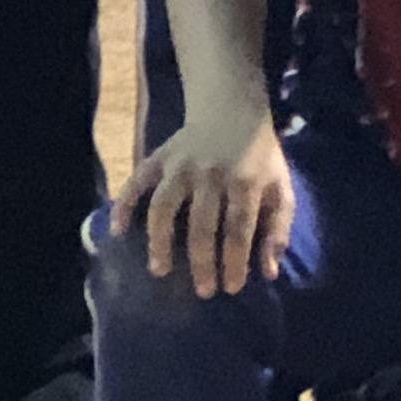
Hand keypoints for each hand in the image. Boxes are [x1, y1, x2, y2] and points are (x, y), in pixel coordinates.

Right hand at [113, 101, 293, 297]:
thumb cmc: (259, 156)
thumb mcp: (281, 185)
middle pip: (202, 223)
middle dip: (202, 261)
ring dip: (159, 240)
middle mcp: (211, 173)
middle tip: (202, 292)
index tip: (232, 288)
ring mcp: (181, 165)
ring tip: (159, 270)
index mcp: (245, 180)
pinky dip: (124, 203)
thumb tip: (270, 272)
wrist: (232, 108)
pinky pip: (137, 181)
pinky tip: (118, 230)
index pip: (239, 226)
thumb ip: (279, 227)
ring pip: (164, 205)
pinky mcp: (158, 157)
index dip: (235, 259)